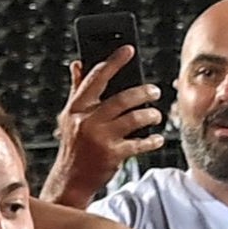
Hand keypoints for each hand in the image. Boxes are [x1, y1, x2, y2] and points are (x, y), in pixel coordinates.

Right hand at [47, 47, 163, 209]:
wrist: (70, 179)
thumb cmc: (74, 144)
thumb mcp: (70, 115)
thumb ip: (77, 89)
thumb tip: (77, 63)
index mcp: (77, 107)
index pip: (97, 77)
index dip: (114, 61)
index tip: (129, 50)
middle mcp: (87, 120)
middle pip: (122, 98)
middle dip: (143, 93)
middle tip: (155, 91)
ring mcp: (100, 138)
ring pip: (133, 119)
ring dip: (150, 116)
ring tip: (156, 115)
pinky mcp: (112, 155)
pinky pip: (138, 144)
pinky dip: (151, 141)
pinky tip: (157, 138)